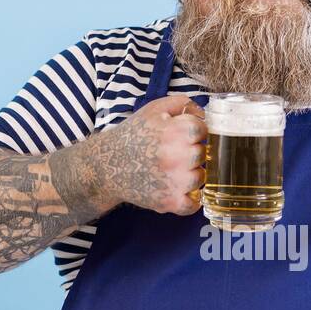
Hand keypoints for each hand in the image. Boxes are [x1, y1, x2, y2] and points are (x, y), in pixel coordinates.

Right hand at [92, 93, 207, 215]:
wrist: (106, 165)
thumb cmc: (132, 136)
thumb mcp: (154, 109)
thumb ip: (183, 104)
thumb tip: (203, 114)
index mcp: (174, 132)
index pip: (203, 130)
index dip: (194, 132)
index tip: (185, 136)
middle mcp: (176, 157)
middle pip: (202, 154)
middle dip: (191, 152)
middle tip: (176, 153)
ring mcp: (174, 182)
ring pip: (201, 178)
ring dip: (191, 174)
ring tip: (174, 170)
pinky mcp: (169, 202)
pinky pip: (193, 205)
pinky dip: (190, 200)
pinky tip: (180, 190)